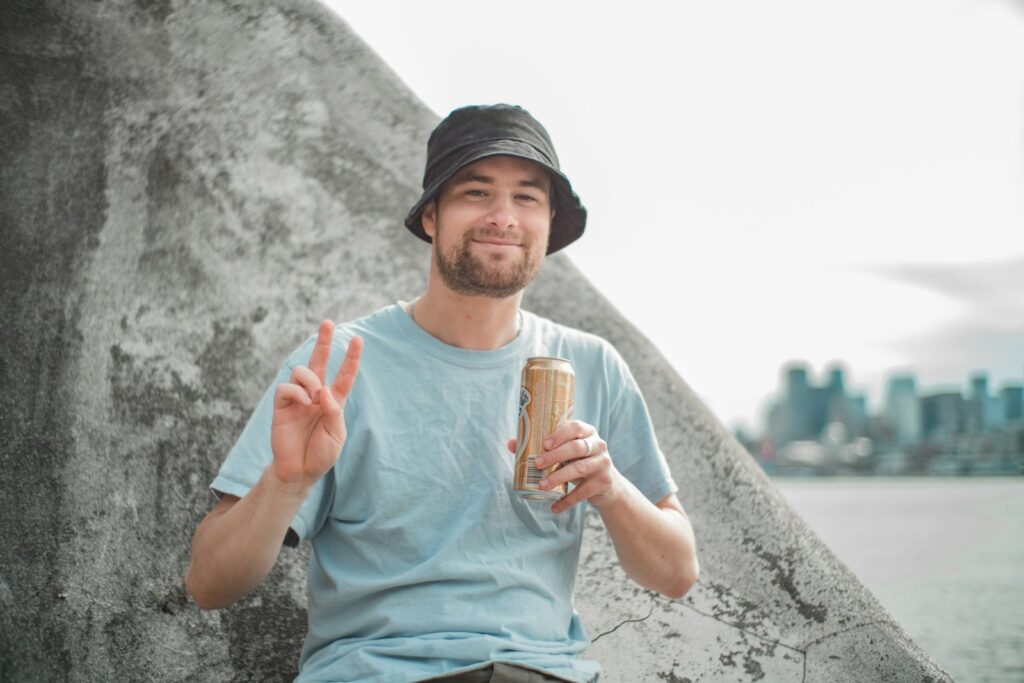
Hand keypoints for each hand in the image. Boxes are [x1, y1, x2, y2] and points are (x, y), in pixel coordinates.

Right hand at [270, 320, 362, 495]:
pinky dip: (296, 391)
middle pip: (320, 362)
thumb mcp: (336, 435)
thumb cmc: (320, 455)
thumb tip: (323, 390)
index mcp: (333, 402)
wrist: (299, 472)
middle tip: (328, 323)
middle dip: (324, 342)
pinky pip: (286, 387)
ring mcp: (298, 399)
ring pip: (302, 371)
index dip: (351, 359)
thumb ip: (333, 412)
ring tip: (314, 397)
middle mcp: (316, 396)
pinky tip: (302, 402)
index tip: (358, 339)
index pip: (344, 376)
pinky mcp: (282, 405)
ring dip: (310, 379)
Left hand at [505, 420, 621, 512]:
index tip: (545, 443)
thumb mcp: (566, 452)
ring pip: (579, 469)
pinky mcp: (603, 482)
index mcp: (587, 432)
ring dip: (558, 477)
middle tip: (537, 464)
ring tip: (542, 485)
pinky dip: (567, 501)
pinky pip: (583, 492)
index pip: (575, 427)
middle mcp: (598, 445)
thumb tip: (512, 444)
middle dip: (555, 456)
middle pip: (576, 448)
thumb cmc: (579, 462)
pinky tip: (555, 507)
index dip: (560, 434)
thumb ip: (542, 447)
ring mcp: (603, 463)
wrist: (607, 485)